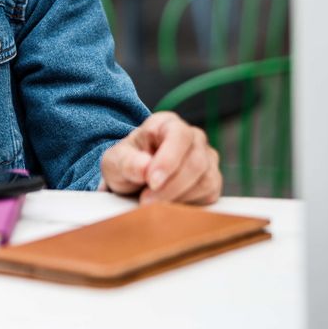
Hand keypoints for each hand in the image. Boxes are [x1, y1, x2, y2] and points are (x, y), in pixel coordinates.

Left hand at [100, 111, 221, 203]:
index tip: (151, 181)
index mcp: (167, 123)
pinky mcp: (212, 179)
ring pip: (205, 180)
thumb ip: (127, 162)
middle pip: (196, 162)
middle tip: (147, 201)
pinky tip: (168, 204)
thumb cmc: (126, 163)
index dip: (168, 160)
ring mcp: (206, 158)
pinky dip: (189, 203)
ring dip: (178, 197)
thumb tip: (144, 167)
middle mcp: (193, 137)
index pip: (178, 136)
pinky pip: (209, 194)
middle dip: (171, 186)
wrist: (134, 178)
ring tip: (153, 204)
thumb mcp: (115, 162)